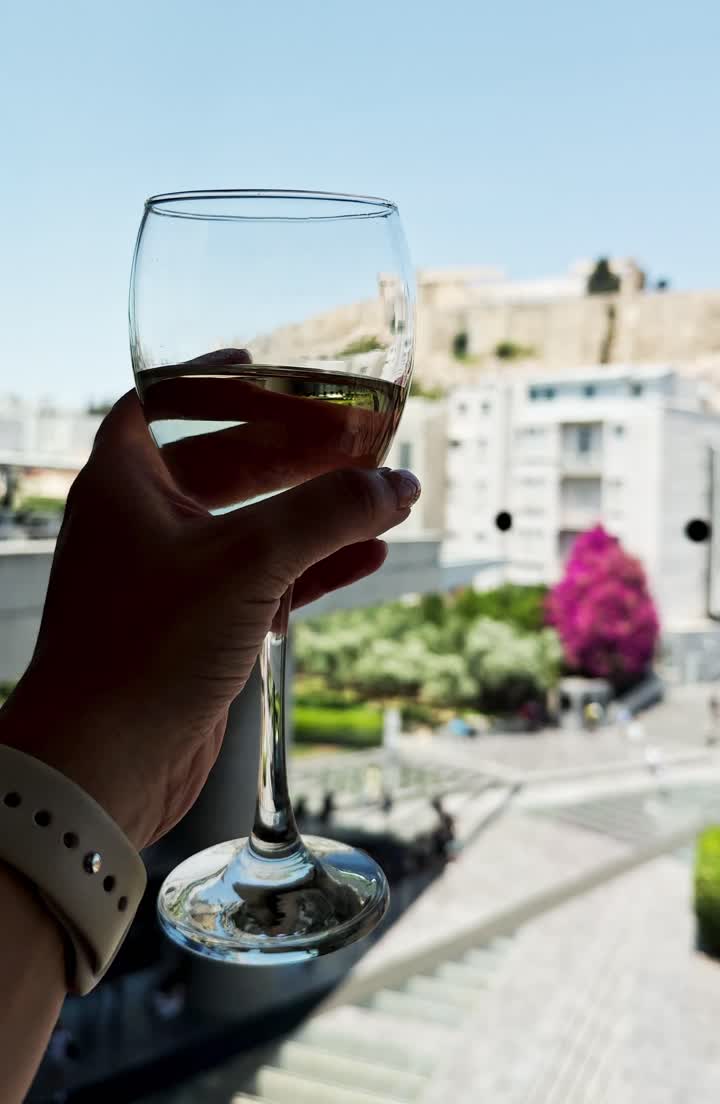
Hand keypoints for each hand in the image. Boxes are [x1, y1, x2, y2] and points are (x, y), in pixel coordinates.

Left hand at [0, 392, 419, 848]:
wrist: (102, 768)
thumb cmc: (144, 650)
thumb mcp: (245, 563)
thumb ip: (326, 514)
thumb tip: (397, 482)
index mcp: (124, 483)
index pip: (160, 403)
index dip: (207, 378)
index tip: (260, 361)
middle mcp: (141, 523)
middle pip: (221, 461)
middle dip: (285, 448)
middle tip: (348, 434)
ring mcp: (168, 579)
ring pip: (249, 524)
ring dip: (310, 509)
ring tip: (374, 493)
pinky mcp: (196, 629)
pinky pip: (263, 581)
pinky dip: (312, 567)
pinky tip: (367, 556)